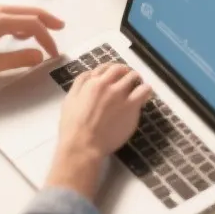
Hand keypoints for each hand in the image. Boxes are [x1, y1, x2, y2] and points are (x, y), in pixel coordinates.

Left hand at [0, 5, 63, 82]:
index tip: (52, 54)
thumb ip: (19, 59)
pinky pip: (12, 15)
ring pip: (22, 12)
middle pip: (31, 12)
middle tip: (61, 28)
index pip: (34, 25)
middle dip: (48, 20)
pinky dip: (23, 22)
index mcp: (1, 21)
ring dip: (36, 21)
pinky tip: (23, 34)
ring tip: (46, 32)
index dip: (47, 39)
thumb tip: (39, 56)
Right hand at [47, 63, 149, 200]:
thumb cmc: (73, 127)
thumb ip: (79, 85)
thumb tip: (90, 74)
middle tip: (127, 80)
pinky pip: (144, 90)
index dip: (111, 70)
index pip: (104, 67)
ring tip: (137, 87)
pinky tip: (143, 96)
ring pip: (133, 77)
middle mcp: (106, 85)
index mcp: (90, 83)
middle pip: (120, 69)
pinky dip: (145, 90)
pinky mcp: (131, 105)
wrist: (83, 145)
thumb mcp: (69, 101)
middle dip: (124, 72)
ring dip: (136, 80)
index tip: (114, 75)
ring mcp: (120, 94)